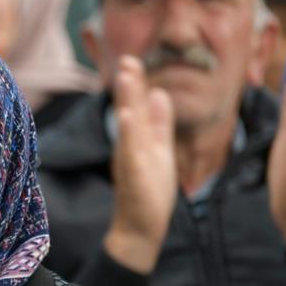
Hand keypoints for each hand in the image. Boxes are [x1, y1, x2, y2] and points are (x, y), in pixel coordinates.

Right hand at [103, 55, 177, 274]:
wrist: (140, 228)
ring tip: (127, 76)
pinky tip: (128, 118)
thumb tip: (159, 93)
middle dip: (128, 83)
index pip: (134, 105)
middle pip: (127, 108)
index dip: (134, 82)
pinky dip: (128, 134)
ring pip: (128, 126)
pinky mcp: (133, 176)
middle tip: (127, 56)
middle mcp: (129, 145)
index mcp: (137, 138)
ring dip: (126, 100)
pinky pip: (130, 152)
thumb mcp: (159, 151)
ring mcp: (129, 159)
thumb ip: (158, 123)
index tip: (132, 57)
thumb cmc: (149, 192)